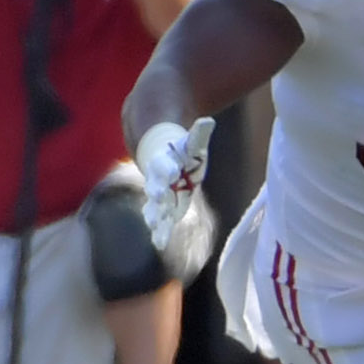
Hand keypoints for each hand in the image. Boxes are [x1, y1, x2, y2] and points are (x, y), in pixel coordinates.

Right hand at [136, 118, 214, 247]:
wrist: (158, 153)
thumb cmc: (180, 147)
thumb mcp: (191, 140)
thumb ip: (199, 132)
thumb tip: (208, 120)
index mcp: (165, 160)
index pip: (165, 163)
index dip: (168, 166)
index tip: (172, 170)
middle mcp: (159, 179)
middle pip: (156, 186)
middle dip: (157, 191)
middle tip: (157, 196)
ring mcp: (159, 193)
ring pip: (155, 206)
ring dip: (155, 215)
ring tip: (154, 226)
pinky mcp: (164, 204)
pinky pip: (161, 218)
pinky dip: (160, 230)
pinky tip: (159, 242)